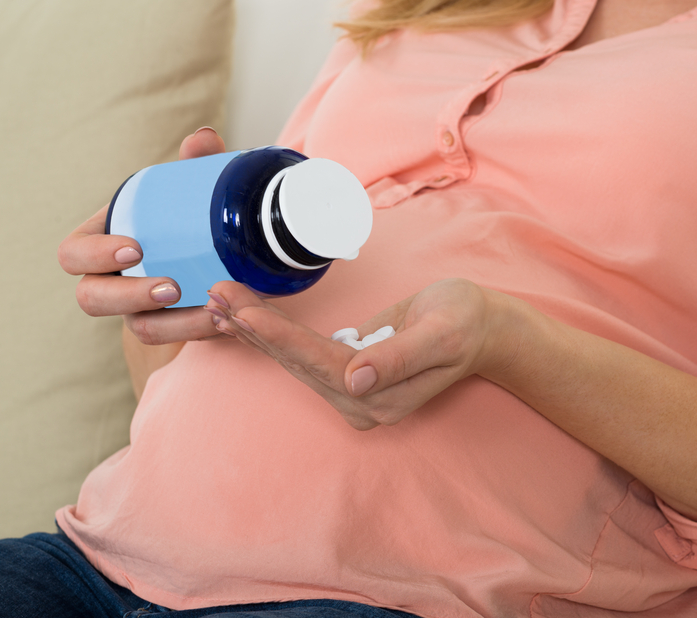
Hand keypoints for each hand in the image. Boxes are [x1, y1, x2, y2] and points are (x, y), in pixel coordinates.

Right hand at [58, 127, 227, 344]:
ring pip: (137, 327)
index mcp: (103, 240)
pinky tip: (228, 317)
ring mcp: (137, 310)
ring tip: (209, 308)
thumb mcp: (189, 188)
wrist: (218, 250)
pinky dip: (199, 329)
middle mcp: (111, 279)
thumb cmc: (188, 212)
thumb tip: (203, 138)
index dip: (95, 255)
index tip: (134, 248)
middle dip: (127, 296)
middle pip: (92, 298)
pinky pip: (174, 338)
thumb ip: (195, 163)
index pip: (73, 253)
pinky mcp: (169, 327)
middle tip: (171, 287)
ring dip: (171, 323)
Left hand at [206, 278, 506, 429]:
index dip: (279, 336)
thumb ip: (399, 359)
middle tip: (214, 294)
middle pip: (296, 363)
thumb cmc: (466, 322)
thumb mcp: (441, 334)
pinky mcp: (346, 372)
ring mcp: (352, 391)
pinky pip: (302, 353)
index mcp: (380, 398)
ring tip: (218, 301)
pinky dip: (272, 333)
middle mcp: (360, 402)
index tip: (242, 311)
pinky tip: (243, 317)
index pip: (319, 363)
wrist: (483, 327)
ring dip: (254, 330)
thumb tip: (356, 383)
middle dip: (254, 328)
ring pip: (292, 359)